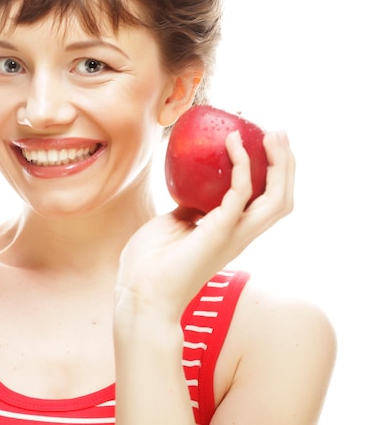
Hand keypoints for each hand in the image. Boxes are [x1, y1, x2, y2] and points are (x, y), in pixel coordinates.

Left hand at [115, 130, 294, 320]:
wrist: (139, 291)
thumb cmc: (151, 262)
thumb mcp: (175, 224)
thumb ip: (191, 207)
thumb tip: (193, 187)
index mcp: (232, 232)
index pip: (266, 202)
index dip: (273, 174)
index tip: (265, 142)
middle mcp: (240, 235)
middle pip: (281, 199)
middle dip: (285, 164)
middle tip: (278, 133)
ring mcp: (233, 235)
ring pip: (275, 200)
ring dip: (278, 165)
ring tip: (271, 135)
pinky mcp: (219, 232)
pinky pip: (239, 193)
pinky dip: (240, 165)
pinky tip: (231, 144)